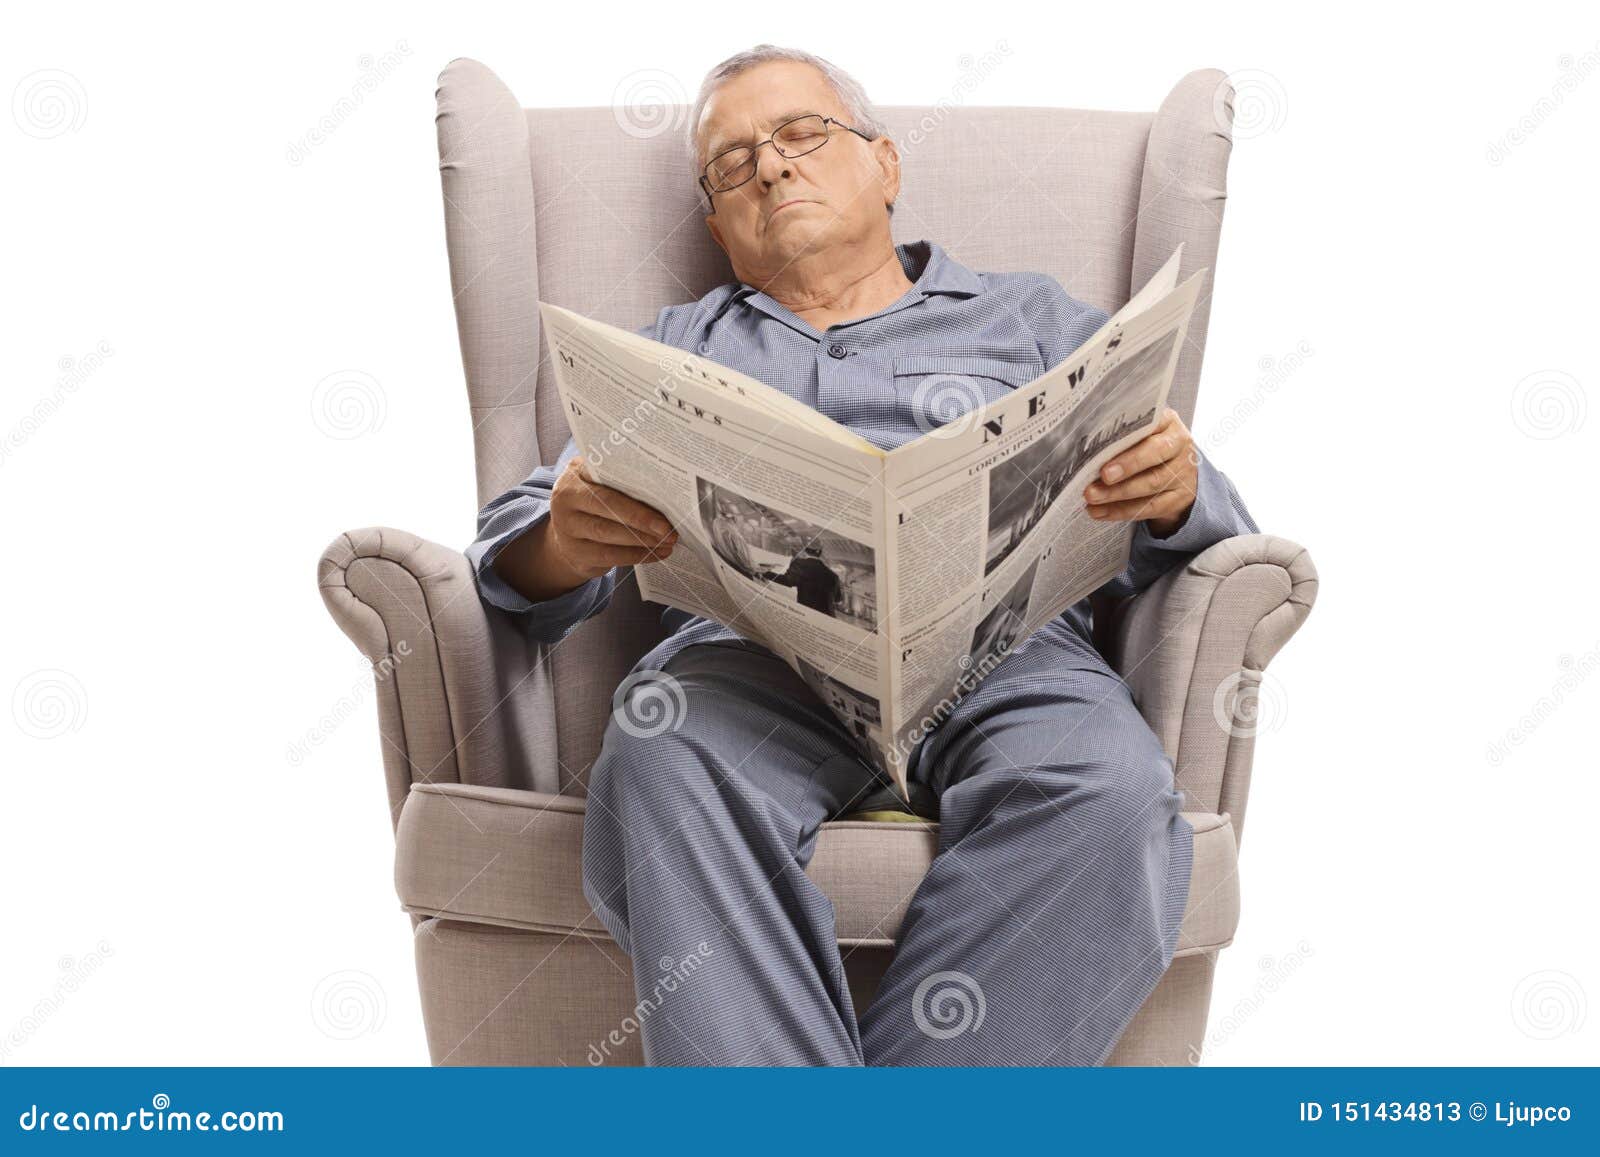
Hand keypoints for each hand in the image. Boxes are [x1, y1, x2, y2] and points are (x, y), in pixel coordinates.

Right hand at [546, 456, 677, 577]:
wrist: (569, 534)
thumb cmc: (596, 503)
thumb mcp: (603, 484)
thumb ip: (625, 481)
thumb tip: (667, 492)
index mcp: (577, 472)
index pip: (607, 473)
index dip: (635, 483)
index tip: (663, 492)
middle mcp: (566, 497)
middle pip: (608, 505)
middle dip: (642, 518)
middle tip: (669, 528)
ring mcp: (566, 526)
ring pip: (607, 533)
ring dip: (642, 539)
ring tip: (667, 542)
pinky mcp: (574, 552)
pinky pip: (608, 555)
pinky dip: (636, 555)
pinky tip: (656, 554)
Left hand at [1082, 407, 1197, 537]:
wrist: (1177, 472)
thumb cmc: (1147, 446)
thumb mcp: (1140, 434)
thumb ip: (1119, 435)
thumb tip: (1084, 447)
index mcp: (1168, 422)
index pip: (1152, 424)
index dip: (1130, 435)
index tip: (1105, 448)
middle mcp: (1179, 445)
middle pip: (1156, 454)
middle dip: (1127, 466)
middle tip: (1103, 476)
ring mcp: (1182, 473)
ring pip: (1151, 484)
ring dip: (1118, 493)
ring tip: (1092, 496)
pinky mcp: (1178, 498)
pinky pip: (1150, 507)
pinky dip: (1121, 511)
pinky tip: (1100, 512)